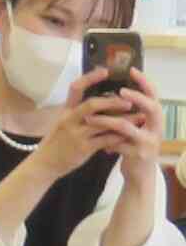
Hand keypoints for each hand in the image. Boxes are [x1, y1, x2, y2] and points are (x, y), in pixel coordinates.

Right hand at [29, 72, 159, 179]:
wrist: (45, 163)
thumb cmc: (58, 141)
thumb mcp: (64, 122)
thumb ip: (80, 112)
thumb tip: (103, 100)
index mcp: (66, 111)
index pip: (75, 88)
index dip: (90, 78)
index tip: (105, 71)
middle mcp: (70, 120)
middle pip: (92, 105)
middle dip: (113, 101)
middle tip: (129, 101)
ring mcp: (76, 134)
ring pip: (103, 123)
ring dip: (123, 120)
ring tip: (138, 118)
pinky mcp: (83, 148)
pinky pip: (105, 140)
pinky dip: (119, 137)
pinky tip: (129, 135)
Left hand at [108, 66, 165, 186]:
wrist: (140, 175)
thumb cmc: (134, 146)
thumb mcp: (136, 128)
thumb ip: (129, 113)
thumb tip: (113, 93)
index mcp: (154, 118)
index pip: (154, 96)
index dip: (145, 83)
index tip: (133, 70)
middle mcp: (156, 128)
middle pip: (152, 107)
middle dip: (137, 97)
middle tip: (121, 90)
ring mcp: (148, 141)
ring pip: (128, 126)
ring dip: (107, 120)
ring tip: (90, 118)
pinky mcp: (137, 154)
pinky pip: (118, 144)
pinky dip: (106, 142)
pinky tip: (99, 144)